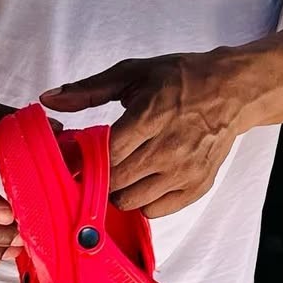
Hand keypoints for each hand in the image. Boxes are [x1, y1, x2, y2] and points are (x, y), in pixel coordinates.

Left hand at [40, 52, 243, 217]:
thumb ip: (89, 89)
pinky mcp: (197, 186)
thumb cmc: (182, 77)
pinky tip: (142, 178)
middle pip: (115, 182)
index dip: (85, 159)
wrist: (232, 90)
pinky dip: (141, 199)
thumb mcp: (134, 73)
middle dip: (97, 176)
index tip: (77, 154)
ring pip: (131, 201)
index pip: (107, 154)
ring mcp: (185, 170)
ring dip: (117, 189)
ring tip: (119, 169)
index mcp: (151, 114)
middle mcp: (169, 147)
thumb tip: (50, 98)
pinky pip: (155, 210)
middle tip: (94, 163)